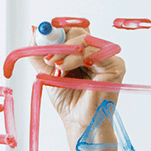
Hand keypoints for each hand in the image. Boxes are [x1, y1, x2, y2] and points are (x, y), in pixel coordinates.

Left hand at [27, 26, 125, 146]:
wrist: (78, 122)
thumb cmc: (68, 101)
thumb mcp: (47, 72)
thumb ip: (40, 53)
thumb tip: (33, 29)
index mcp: (83, 51)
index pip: (73, 30)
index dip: (58, 29)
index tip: (43, 32)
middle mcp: (97, 52)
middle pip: (80, 31)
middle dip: (60, 40)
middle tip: (47, 54)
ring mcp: (107, 58)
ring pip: (86, 40)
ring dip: (65, 50)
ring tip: (54, 64)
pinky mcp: (116, 65)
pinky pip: (95, 53)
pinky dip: (76, 58)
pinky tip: (65, 67)